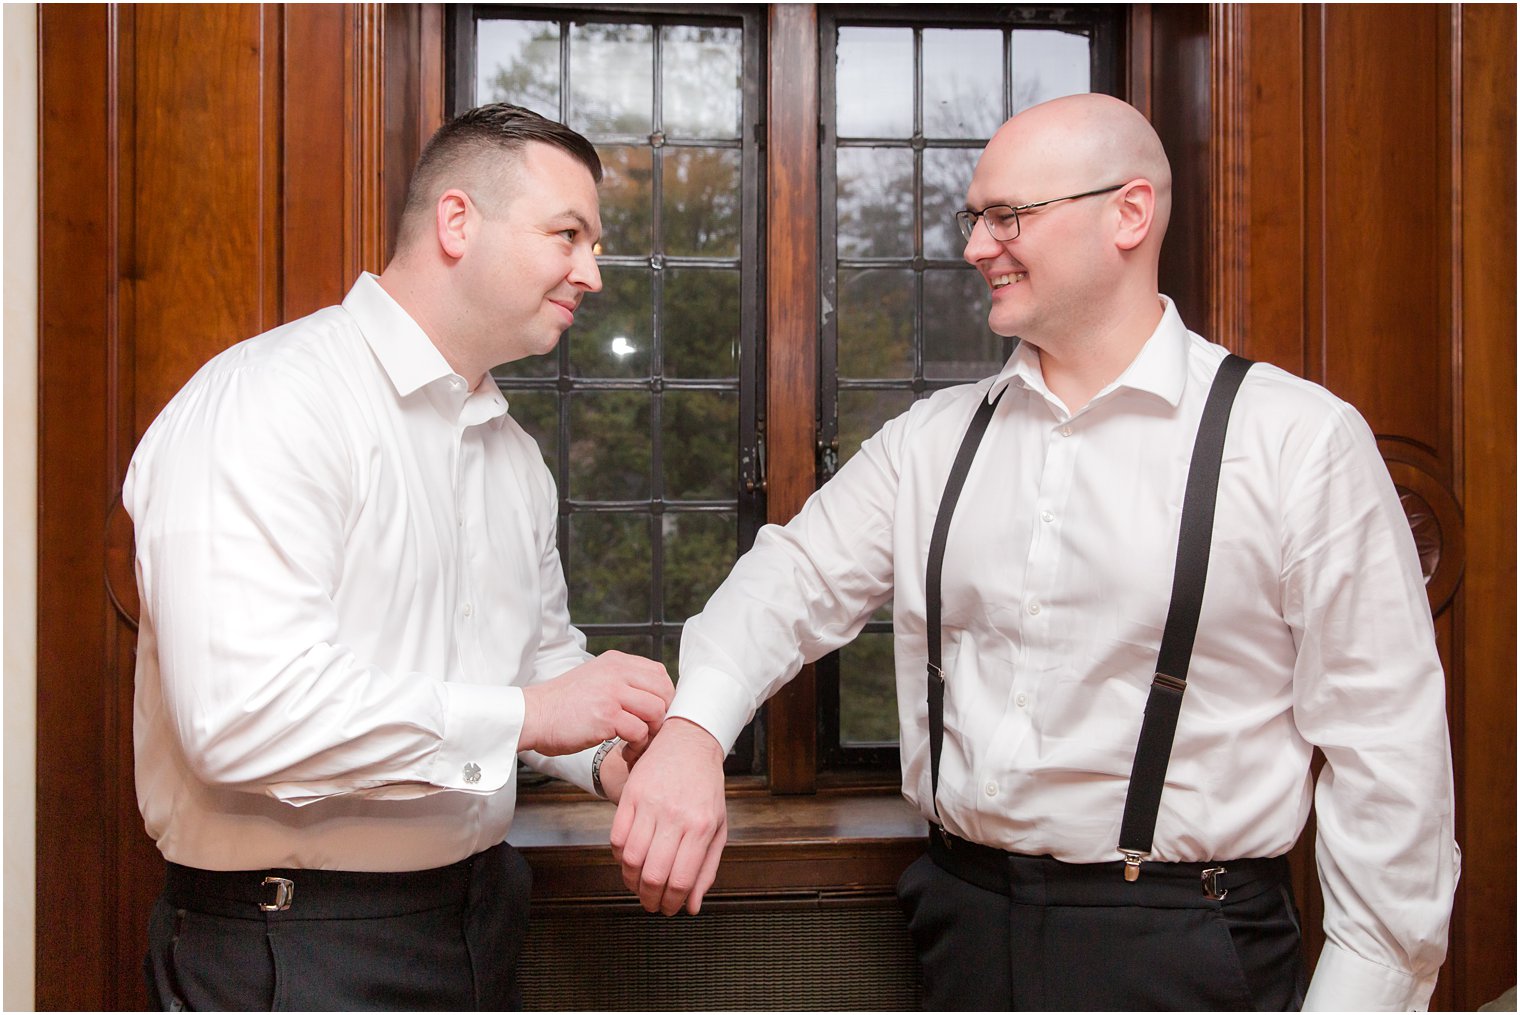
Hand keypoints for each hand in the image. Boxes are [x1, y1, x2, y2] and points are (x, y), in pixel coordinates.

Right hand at [519, 651, 672, 756]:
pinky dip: (637, 745)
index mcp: (616, 661)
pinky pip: (639, 731)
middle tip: (649, 732)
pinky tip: (625, 750)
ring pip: (657, 711)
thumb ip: (622, 682)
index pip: (659, 673)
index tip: (654, 715)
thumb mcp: (595, 679)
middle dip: (662, 716)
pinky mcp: (606, 715)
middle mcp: (617, 672)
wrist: (533, 715)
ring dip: (651, 733)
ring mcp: (612, 692)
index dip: (664, 697)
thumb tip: (653, 699)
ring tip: (636, 743)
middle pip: (664, 692)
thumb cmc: (562, 705)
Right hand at [610, 718, 727, 915]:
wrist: (690, 742)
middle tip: (651, 903)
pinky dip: (618, 856)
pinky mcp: (631, 795)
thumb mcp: (718, 827)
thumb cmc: (706, 787)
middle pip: (653, 874)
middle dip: (650, 899)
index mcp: (701, 827)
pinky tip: (628, 859)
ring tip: (639, 884)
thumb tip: (692, 905)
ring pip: (630, 859)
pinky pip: (616, 837)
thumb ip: (707, 868)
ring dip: (631, 881)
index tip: (668, 909)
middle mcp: (676, 817)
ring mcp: (651, 805)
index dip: (671, 903)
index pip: (680, 879)